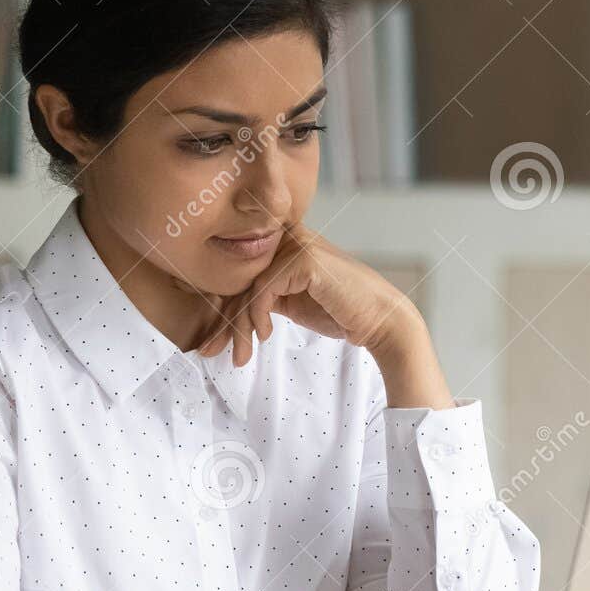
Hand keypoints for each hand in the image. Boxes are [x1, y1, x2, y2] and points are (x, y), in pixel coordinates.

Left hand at [198, 221, 417, 367]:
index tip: (214, 340)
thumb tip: (224, 310)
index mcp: (285, 242)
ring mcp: (298, 244)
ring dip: (238, 326)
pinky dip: (257, 316)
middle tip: (210, 350)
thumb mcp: (291, 301)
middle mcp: (289, 236)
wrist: (379, 320)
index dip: (223, 305)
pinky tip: (266, 334)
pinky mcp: (304, 259)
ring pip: (247, 286)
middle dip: (223, 319)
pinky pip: (262, 290)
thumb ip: (264, 294)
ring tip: (240, 354)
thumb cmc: (339, 312)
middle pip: (238, 277)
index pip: (240, 271)